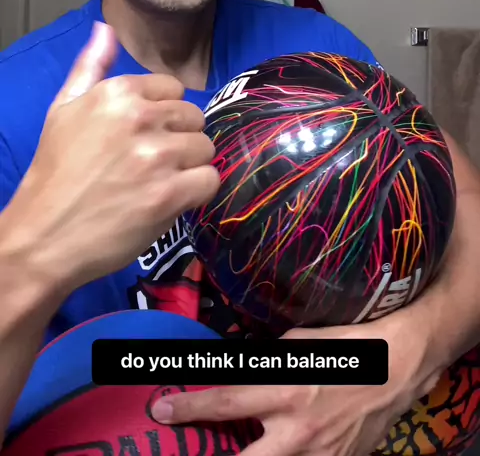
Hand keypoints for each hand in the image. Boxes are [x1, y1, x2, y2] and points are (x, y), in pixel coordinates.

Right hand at [2, 21, 218, 293]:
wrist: (44, 235)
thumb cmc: (54, 172)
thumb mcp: (63, 108)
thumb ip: (91, 66)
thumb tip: (106, 28)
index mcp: (117, 93)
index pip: (174, 89)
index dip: (164, 114)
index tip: (146, 136)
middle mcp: (140, 117)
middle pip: (194, 117)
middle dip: (179, 139)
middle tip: (151, 164)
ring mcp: (157, 156)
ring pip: (205, 148)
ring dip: (189, 166)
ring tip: (158, 182)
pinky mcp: (170, 194)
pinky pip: (210, 179)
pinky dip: (197, 192)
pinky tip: (171, 200)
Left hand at [151, 304, 441, 455]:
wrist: (398, 370)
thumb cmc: (347, 346)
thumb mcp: (299, 344)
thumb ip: (265, 362)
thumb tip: (236, 368)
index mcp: (285, 390)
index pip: (225, 401)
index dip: (188, 408)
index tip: (160, 410)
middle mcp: (296, 431)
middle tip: (188, 447)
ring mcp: (317, 455)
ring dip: (250, 455)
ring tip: (236, 443)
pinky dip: (282, 455)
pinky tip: (276, 445)